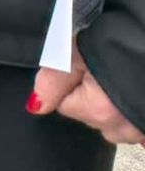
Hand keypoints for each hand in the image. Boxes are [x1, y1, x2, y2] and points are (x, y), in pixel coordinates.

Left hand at [30, 45, 144, 144]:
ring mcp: (144, 131)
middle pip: (93, 117)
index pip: (66, 106)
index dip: (70, 84)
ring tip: (124, 78)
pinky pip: (140, 131)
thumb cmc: (120, 39)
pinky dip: (136, 116)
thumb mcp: (77, 52)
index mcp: (99, 111)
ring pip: (119, 125)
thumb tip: (35, 107)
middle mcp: (124, 129)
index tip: (82, 67)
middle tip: (105, 70)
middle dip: (94, 99)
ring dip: (118, 108)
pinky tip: (137, 94)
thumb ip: (52, 82)